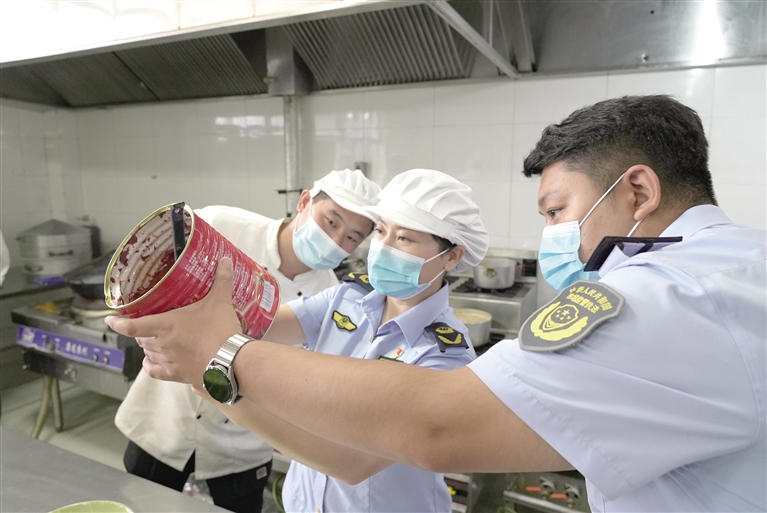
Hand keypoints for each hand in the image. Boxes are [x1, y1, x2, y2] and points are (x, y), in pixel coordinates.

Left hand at [105, 257, 242, 385]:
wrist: (231, 361)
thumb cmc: (221, 331)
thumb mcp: (220, 302)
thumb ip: (221, 280)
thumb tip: (225, 260)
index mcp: (166, 325)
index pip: (132, 326)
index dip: (117, 323)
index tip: (109, 319)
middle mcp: (162, 344)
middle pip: (140, 339)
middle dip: (140, 332)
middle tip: (147, 324)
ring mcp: (169, 361)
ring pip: (147, 354)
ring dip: (147, 347)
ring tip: (153, 340)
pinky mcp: (177, 375)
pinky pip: (155, 372)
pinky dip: (150, 366)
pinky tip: (150, 362)